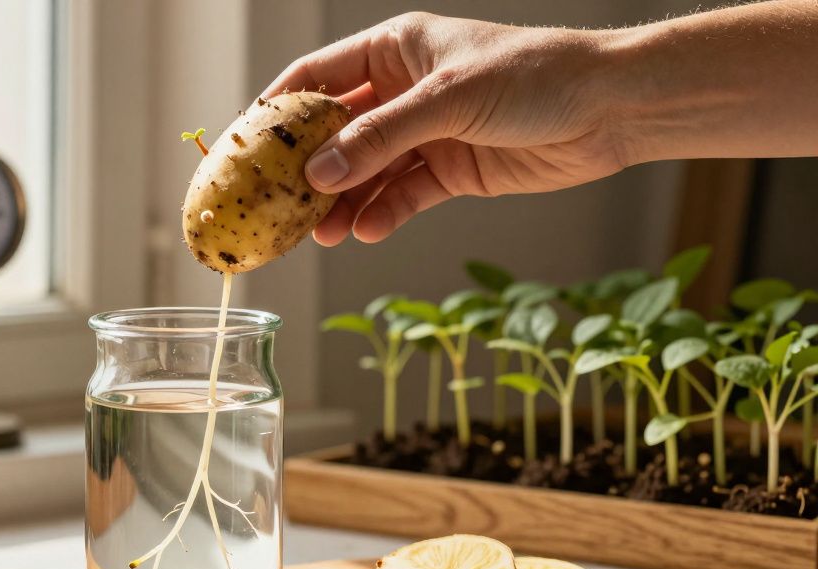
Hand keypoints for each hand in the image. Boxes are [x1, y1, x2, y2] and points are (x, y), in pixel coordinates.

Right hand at [264, 13, 625, 245]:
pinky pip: (401, 195)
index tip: (244, 147)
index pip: (318, 77)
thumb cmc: (535, 76)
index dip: (277, 111)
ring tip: (321, 233)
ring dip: (342, 201)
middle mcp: (403, 90)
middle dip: (307, 169)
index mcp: (395, 49)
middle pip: (336, 132)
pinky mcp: (449, 170)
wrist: (609, 110)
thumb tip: (319, 172)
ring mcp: (425, 133)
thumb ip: (381, 136)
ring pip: (365, 171)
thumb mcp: (448, 99)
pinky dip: (382, 214)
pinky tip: (366, 231)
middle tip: (278, 205)